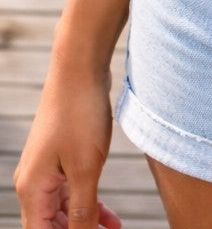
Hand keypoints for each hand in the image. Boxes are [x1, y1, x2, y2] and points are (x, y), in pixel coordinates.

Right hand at [13, 70, 122, 228]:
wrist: (80, 68)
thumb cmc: (80, 115)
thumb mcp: (86, 169)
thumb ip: (82, 211)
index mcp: (32, 190)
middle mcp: (33, 182)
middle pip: (50, 226)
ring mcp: (47, 168)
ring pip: (62, 211)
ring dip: (85, 223)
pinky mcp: (62, 156)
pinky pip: (72, 191)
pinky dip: (89, 205)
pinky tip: (110, 217)